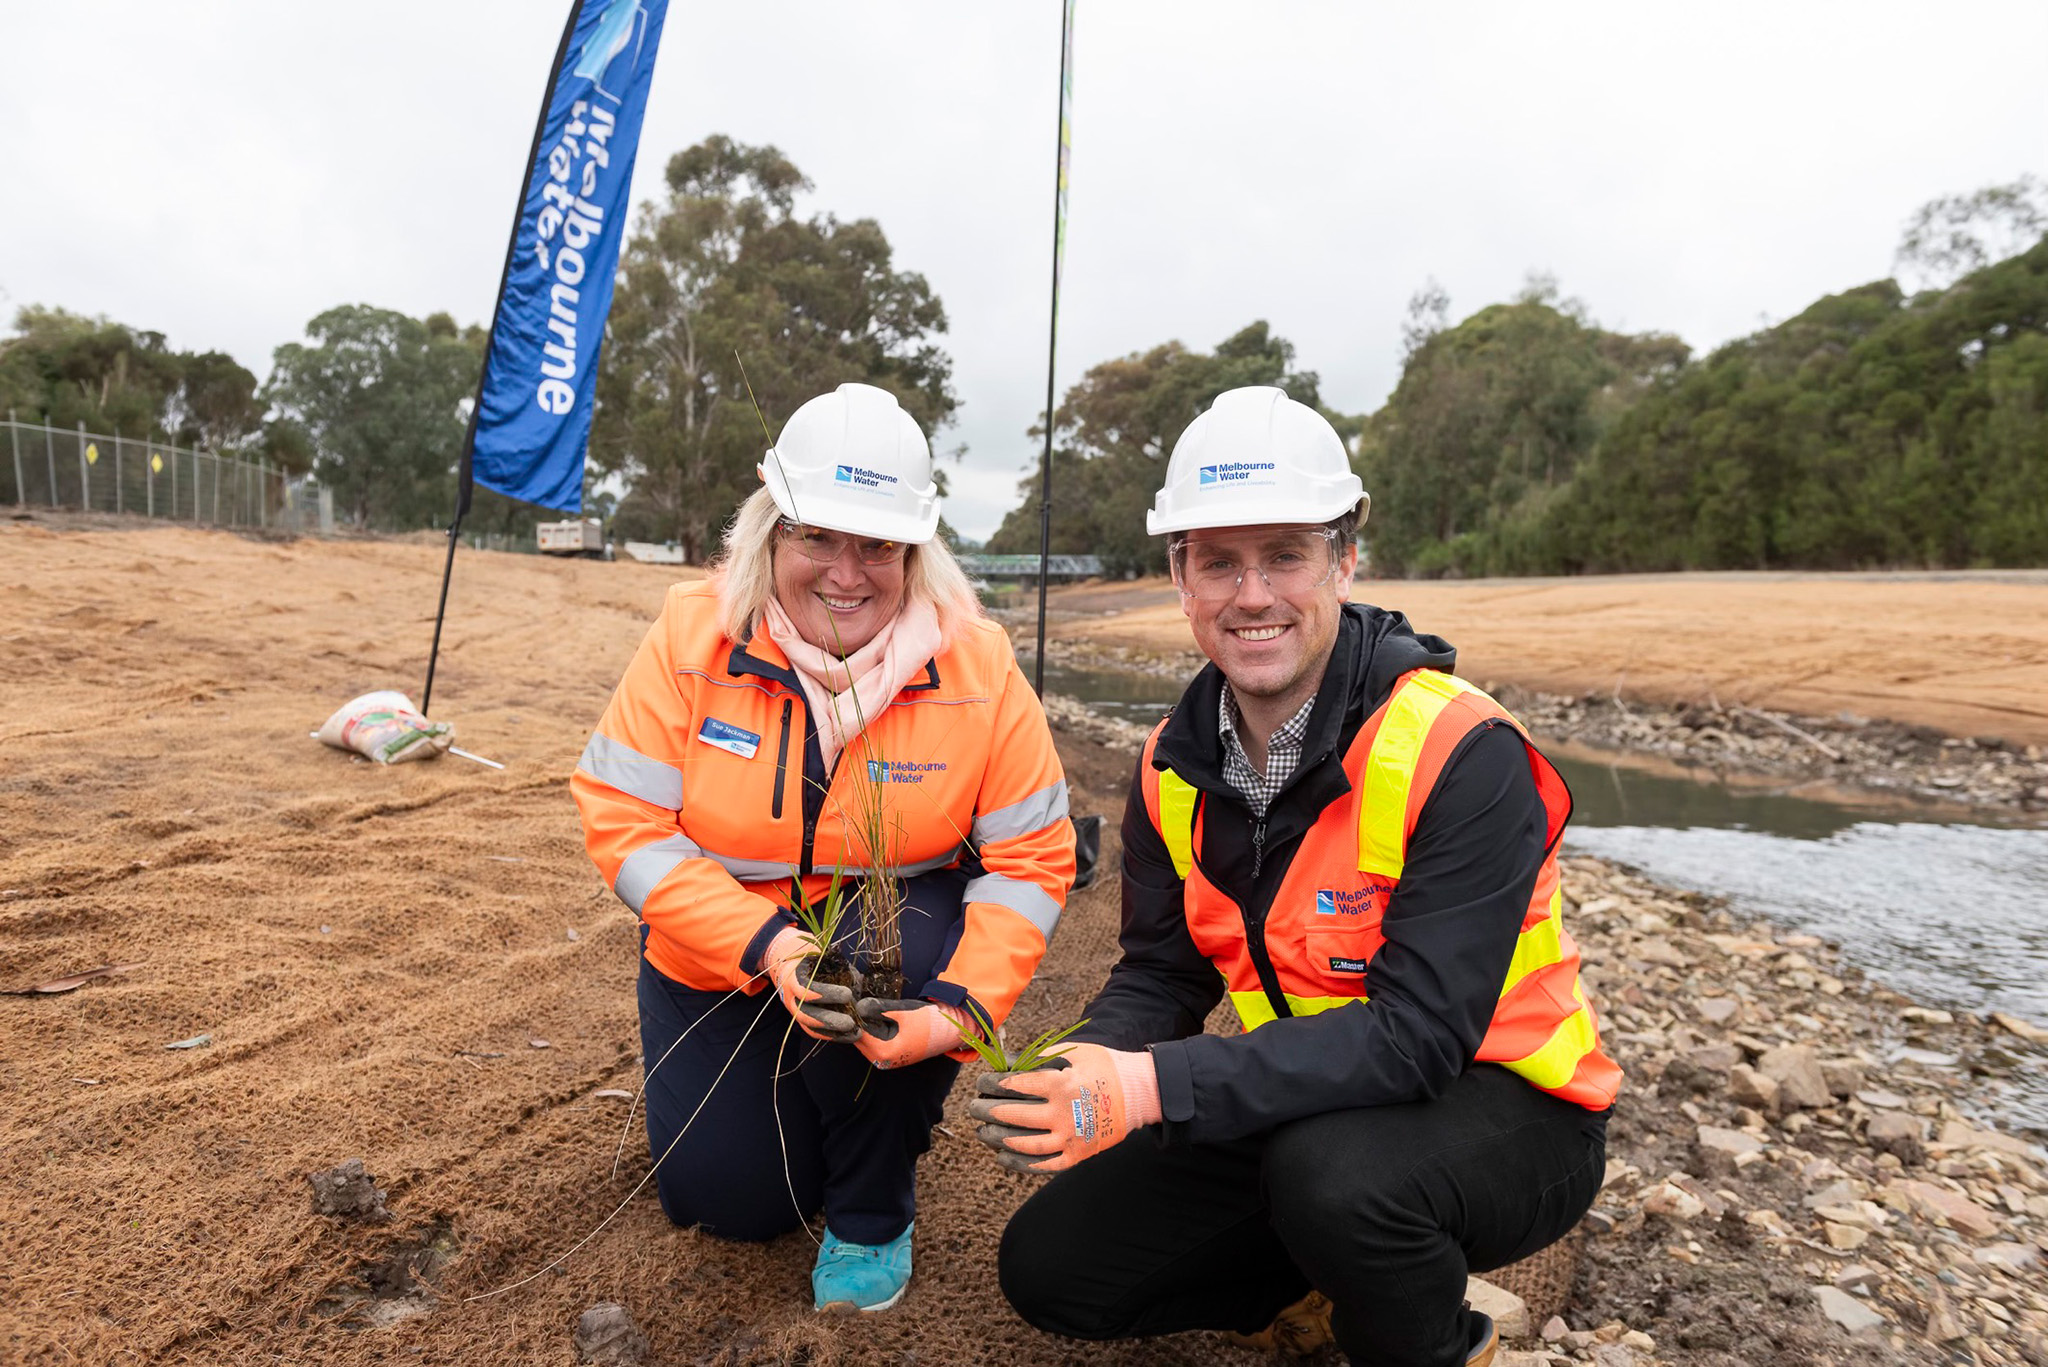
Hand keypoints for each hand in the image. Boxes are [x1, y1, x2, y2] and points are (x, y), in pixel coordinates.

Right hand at [763, 927, 856, 1041]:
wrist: (790, 962)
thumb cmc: (811, 956)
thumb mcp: (822, 955)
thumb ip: (838, 967)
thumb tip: (858, 981)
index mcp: (792, 976)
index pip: (805, 989)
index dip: (826, 993)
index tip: (848, 993)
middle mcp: (789, 996)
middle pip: (804, 1014)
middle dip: (828, 1019)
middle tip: (851, 1022)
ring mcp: (793, 1009)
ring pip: (808, 1026)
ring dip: (832, 1032)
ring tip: (855, 1033)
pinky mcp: (800, 1019)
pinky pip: (813, 1032)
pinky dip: (831, 1036)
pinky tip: (849, 1036)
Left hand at [852, 998, 967, 1068]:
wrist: (951, 1030)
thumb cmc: (929, 1022)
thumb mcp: (901, 1012)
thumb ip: (878, 1010)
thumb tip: (859, 1007)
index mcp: (885, 1052)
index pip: (858, 1035)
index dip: (852, 1019)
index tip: (848, 1006)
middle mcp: (885, 1061)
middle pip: (860, 1041)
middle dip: (856, 1025)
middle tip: (852, 1007)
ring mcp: (890, 1060)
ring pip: (867, 1044)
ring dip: (864, 1030)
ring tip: (861, 1012)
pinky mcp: (895, 1056)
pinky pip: (876, 1045)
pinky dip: (873, 1034)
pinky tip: (873, 1020)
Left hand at [965, 1042, 1161, 1173]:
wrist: (1141, 1093)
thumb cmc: (1105, 1067)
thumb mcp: (1075, 1050)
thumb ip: (1040, 1057)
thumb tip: (1008, 1062)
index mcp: (1060, 1084)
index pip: (1014, 1086)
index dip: (992, 1085)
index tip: (981, 1084)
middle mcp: (1062, 1114)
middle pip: (1013, 1116)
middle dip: (987, 1112)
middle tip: (974, 1109)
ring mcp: (1070, 1138)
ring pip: (1024, 1144)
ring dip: (997, 1139)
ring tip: (983, 1133)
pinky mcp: (1078, 1155)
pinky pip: (1043, 1165)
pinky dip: (1020, 1163)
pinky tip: (1003, 1156)